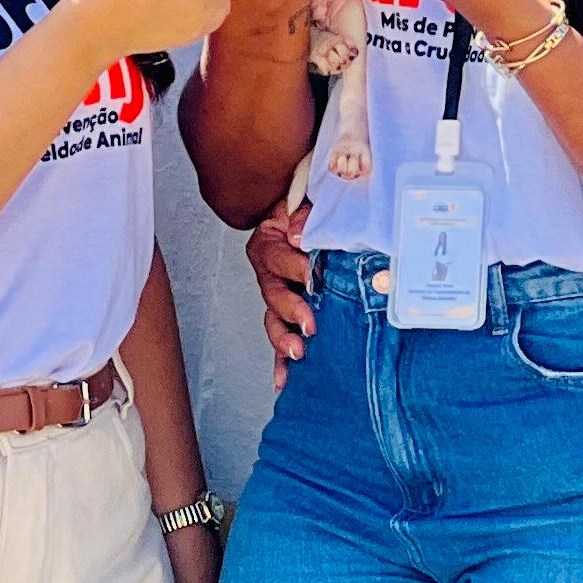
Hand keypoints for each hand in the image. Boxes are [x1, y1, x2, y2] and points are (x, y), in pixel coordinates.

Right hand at [247, 205, 312, 392]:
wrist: (313, 210)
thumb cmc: (312, 206)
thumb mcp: (309, 200)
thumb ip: (305, 213)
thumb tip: (299, 233)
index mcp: (269, 242)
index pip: (277, 257)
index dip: (294, 266)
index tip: (311, 274)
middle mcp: (269, 272)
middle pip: (273, 295)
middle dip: (290, 312)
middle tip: (308, 325)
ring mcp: (279, 294)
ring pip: (274, 321)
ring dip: (284, 340)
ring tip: (297, 355)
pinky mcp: (289, 313)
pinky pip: (283, 338)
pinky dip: (282, 362)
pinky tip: (284, 382)